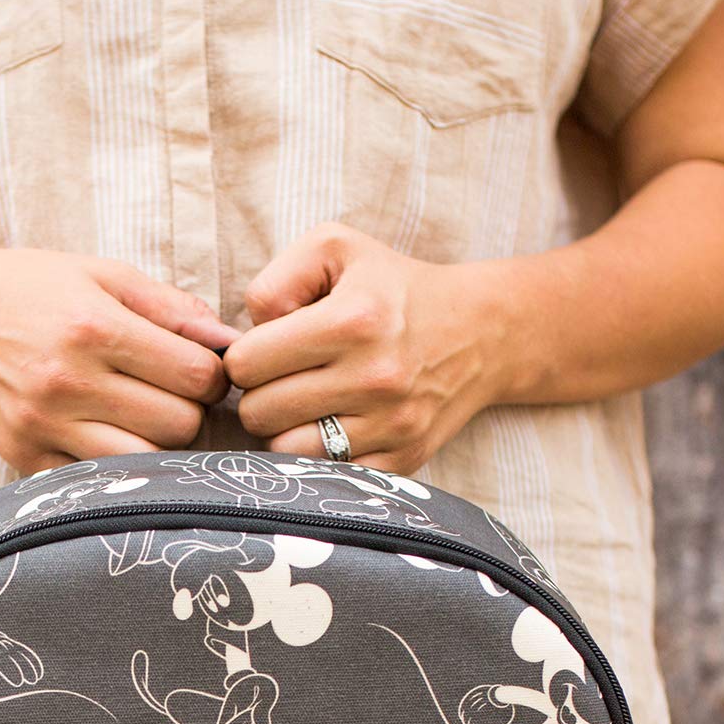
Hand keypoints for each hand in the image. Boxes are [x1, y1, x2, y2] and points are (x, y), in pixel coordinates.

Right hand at [0, 247, 235, 472]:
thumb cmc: (25, 287)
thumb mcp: (98, 274)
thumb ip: (170, 306)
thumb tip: (230, 342)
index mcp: (94, 327)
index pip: (197, 375)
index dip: (212, 374)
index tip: (196, 368)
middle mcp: (68, 381)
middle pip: (179, 425)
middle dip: (188, 410)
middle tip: (169, 394)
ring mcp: (43, 427)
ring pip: (145, 462)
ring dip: (156, 444)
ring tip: (141, 418)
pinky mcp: (24, 459)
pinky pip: (95, 482)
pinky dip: (112, 465)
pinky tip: (104, 435)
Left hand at [225, 224, 519, 472]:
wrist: (481, 332)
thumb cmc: (393, 287)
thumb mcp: (336, 248)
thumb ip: (276, 280)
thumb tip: (248, 333)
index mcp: (353, 320)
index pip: (247, 363)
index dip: (243, 358)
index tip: (264, 351)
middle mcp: (375, 376)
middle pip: (260, 412)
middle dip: (258, 395)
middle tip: (281, 380)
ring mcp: (392, 424)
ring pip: (286, 450)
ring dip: (283, 430)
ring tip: (303, 405)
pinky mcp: (404, 459)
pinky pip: (327, 474)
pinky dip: (318, 455)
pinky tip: (331, 427)